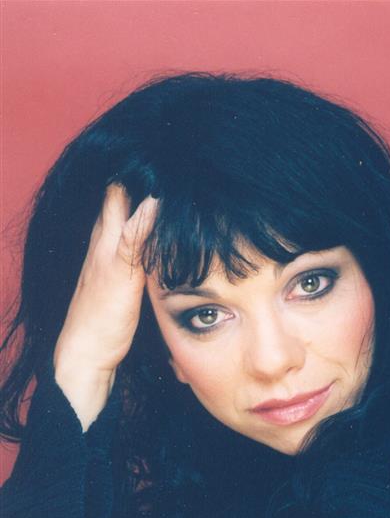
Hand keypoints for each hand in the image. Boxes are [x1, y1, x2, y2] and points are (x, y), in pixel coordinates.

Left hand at [53, 184, 157, 429]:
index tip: (163, 159)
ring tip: (171, 200)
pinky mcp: (118, 279)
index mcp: (104, 236)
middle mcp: (104, 243)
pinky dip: (146, 237)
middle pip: (121, 203)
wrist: (87, 357)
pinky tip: (159, 240)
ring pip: (127, 224)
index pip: (119, 189)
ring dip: (144, 211)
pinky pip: (133, 246)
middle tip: (175, 176)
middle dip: (143, 186)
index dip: (137, 172)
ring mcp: (110, 261)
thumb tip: (155, 200)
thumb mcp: (122, 275)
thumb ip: (136, 238)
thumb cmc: (101, 318)